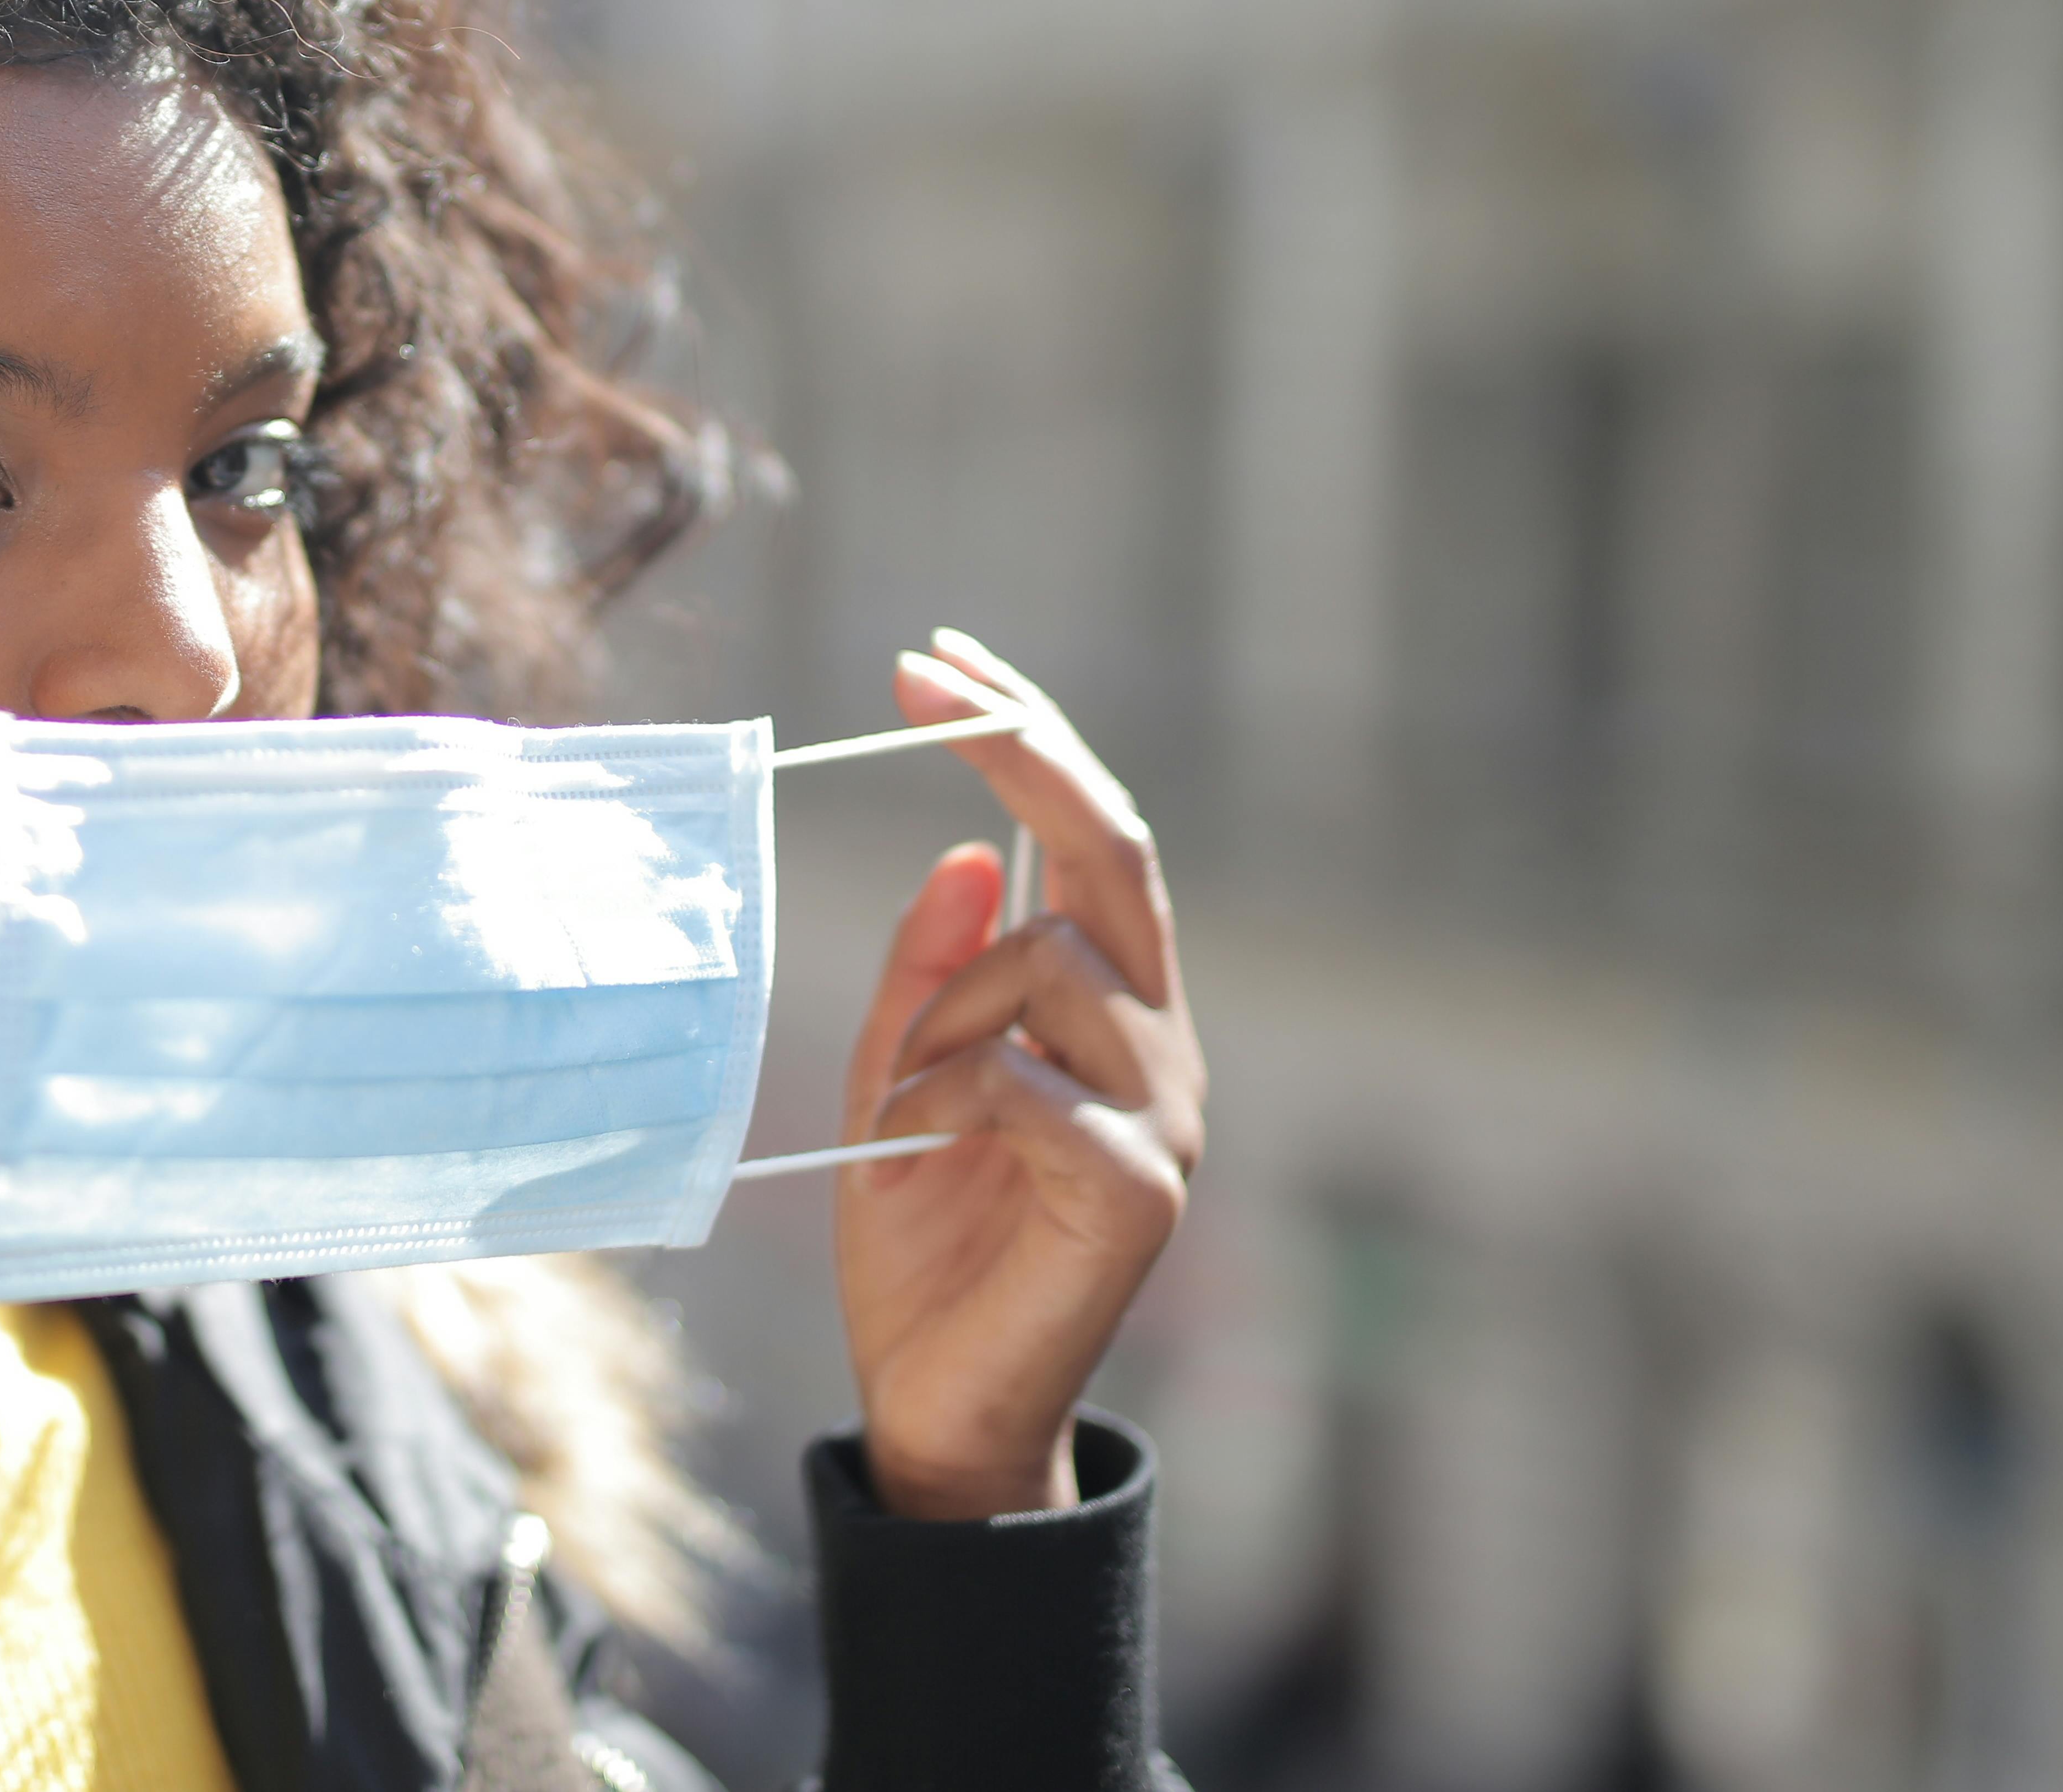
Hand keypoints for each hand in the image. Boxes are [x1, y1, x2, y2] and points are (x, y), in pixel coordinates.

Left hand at [833, 631, 1206, 1519]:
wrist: (935, 1399)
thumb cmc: (919, 1242)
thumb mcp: (896, 1080)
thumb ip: (931, 978)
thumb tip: (971, 856)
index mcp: (1108, 1009)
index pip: (1089, 838)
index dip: (1024, 739)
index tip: (934, 663)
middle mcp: (1161, 1044)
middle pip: (1114, 850)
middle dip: (1021, 750)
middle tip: (924, 681)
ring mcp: (1166, 1114)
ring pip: (1049, 962)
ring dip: (940, 1009)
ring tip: (900, 1107)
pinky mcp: (1140, 1191)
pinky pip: (1029, 1081)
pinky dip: (950, 1095)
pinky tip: (919, 1152)